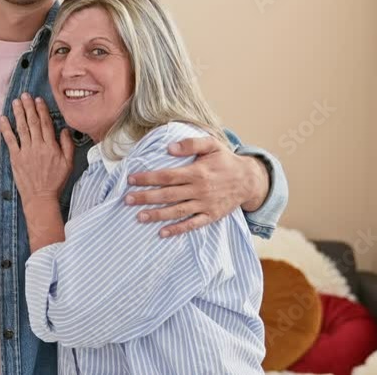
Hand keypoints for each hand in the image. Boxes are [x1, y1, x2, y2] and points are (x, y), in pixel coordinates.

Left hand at [0, 93, 74, 206]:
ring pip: (21, 128)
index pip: (46, 123)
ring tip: (15, 102)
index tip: (38, 100)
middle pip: (33, 122)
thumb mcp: (69, 163)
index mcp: (51, 146)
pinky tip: (2, 119)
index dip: (42, 110)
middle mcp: (38, 146)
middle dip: (29, 107)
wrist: (41, 197)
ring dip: (18, 113)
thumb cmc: (56, 182)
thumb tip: (65, 129)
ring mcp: (25, 151)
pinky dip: (5, 129)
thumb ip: (67, 145)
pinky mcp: (15, 158)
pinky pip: (10, 140)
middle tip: (25, 95)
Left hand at [125, 136, 268, 236]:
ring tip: (139, 217)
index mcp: (197, 172)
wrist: (249, 180)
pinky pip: (192, 224)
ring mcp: (205, 205)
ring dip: (157, 215)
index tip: (131, 179)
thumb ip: (191, 143)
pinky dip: (177, 229)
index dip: (148, 178)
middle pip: (168, 195)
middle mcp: (199, 190)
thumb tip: (169, 148)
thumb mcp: (212, 144)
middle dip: (146, 197)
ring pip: (177, 211)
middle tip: (127, 200)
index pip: (167, 176)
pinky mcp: (211, 216)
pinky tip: (162, 232)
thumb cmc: (226, 160)